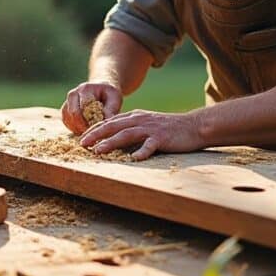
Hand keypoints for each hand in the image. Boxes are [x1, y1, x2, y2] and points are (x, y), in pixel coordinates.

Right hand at [61, 81, 122, 133]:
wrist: (101, 89)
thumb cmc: (109, 94)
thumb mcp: (115, 97)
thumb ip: (111, 109)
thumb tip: (106, 122)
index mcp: (85, 89)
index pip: (83, 107)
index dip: (89, 121)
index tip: (98, 129)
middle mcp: (73, 94)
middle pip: (73, 114)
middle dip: (83, 126)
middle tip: (93, 134)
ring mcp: (67, 101)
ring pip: (68, 119)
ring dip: (78, 128)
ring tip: (91, 132)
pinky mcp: (65, 110)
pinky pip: (67, 122)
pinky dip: (75, 129)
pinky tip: (85, 131)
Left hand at [79, 109, 206, 160]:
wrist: (193, 126)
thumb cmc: (169, 128)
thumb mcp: (147, 124)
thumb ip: (131, 129)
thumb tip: (114, 139)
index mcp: (135, 117)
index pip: (110, 122)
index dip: (95, 130)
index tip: (82, 139)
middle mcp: (140, 120)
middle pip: (114, 126)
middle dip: (96, 135)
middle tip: (82, 144)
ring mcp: (151, 128)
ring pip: (126, 134)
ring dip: (111, 142)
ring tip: (98, 151)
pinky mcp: (162, 137)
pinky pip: (150, 145)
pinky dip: (141, 152)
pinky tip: (134, 159)